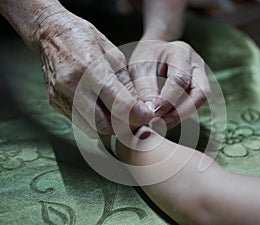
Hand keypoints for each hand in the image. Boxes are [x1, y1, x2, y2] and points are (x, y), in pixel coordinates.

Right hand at [37, 12, 153, 137]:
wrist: (51, 34)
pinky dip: (94, 122)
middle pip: (104, 124)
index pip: (119, 105)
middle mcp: (73, 86)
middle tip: (133, 119)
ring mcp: (61, 97)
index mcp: (91, 69)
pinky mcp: (55, 103)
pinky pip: (80, 123)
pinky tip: (100, 110)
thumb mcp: (114, 57)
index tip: (148, 117)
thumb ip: (127, 86)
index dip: (137, 116)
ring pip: (92, 129)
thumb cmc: (86, 40)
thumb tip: (140, 109)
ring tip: (117, 115)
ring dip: (109, 127)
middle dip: (123, 126)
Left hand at [129, 40, 209, 127]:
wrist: (153, 52)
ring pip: (200, 100)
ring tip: (160, 124)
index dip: (167, 101)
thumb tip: (151, 114)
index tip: (152, 114)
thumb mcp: (139, 70)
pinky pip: (194, 103)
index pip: (180, 80)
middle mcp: (196, 63)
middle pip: (200, 92)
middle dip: (180, 112)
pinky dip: (180, 114)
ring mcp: (201, 75)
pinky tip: (164, 120)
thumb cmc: (145, 59)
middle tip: (159, 124)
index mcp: (180, 52)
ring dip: (181, 115)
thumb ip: (145, 91)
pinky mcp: (199, 86)